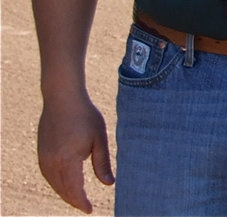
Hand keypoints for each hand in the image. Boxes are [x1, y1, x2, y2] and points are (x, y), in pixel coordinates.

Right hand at [37, 95, 113, 212]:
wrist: (62, 98)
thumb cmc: (85, 116)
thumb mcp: (99, 139)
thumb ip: (102, 163)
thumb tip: (109, 184)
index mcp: (67, 160)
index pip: (74, 190)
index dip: (82, 202)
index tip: (90, 210)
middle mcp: (52, 162)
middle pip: (62, 190)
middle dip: (74, 200)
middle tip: (85, 207)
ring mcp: (44, 158)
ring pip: (53, 184)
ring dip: (65, 193)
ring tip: (77, 198)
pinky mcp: (41, 152)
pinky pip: (48, 175)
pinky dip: (57, 183)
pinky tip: (65, 183)